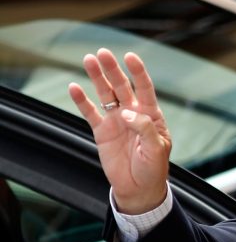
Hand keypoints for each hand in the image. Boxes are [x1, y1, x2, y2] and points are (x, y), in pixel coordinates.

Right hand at [68, 48, 171, 213]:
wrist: (138, 188)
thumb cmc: (153, 169)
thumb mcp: (156, 149)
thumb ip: (145, 128)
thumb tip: (128, 112)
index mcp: (151, 115)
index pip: (145, 88)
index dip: (138, 72)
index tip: (130, 56)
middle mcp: (133, 113)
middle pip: (122, 86)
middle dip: (113, 69)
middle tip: (102, 53)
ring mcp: (116, 121)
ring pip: (105, 94)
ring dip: (97, 77)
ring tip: (89, 60)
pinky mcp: (101, 131)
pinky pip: (90, 112)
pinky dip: (82, 100)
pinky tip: (74, 87)